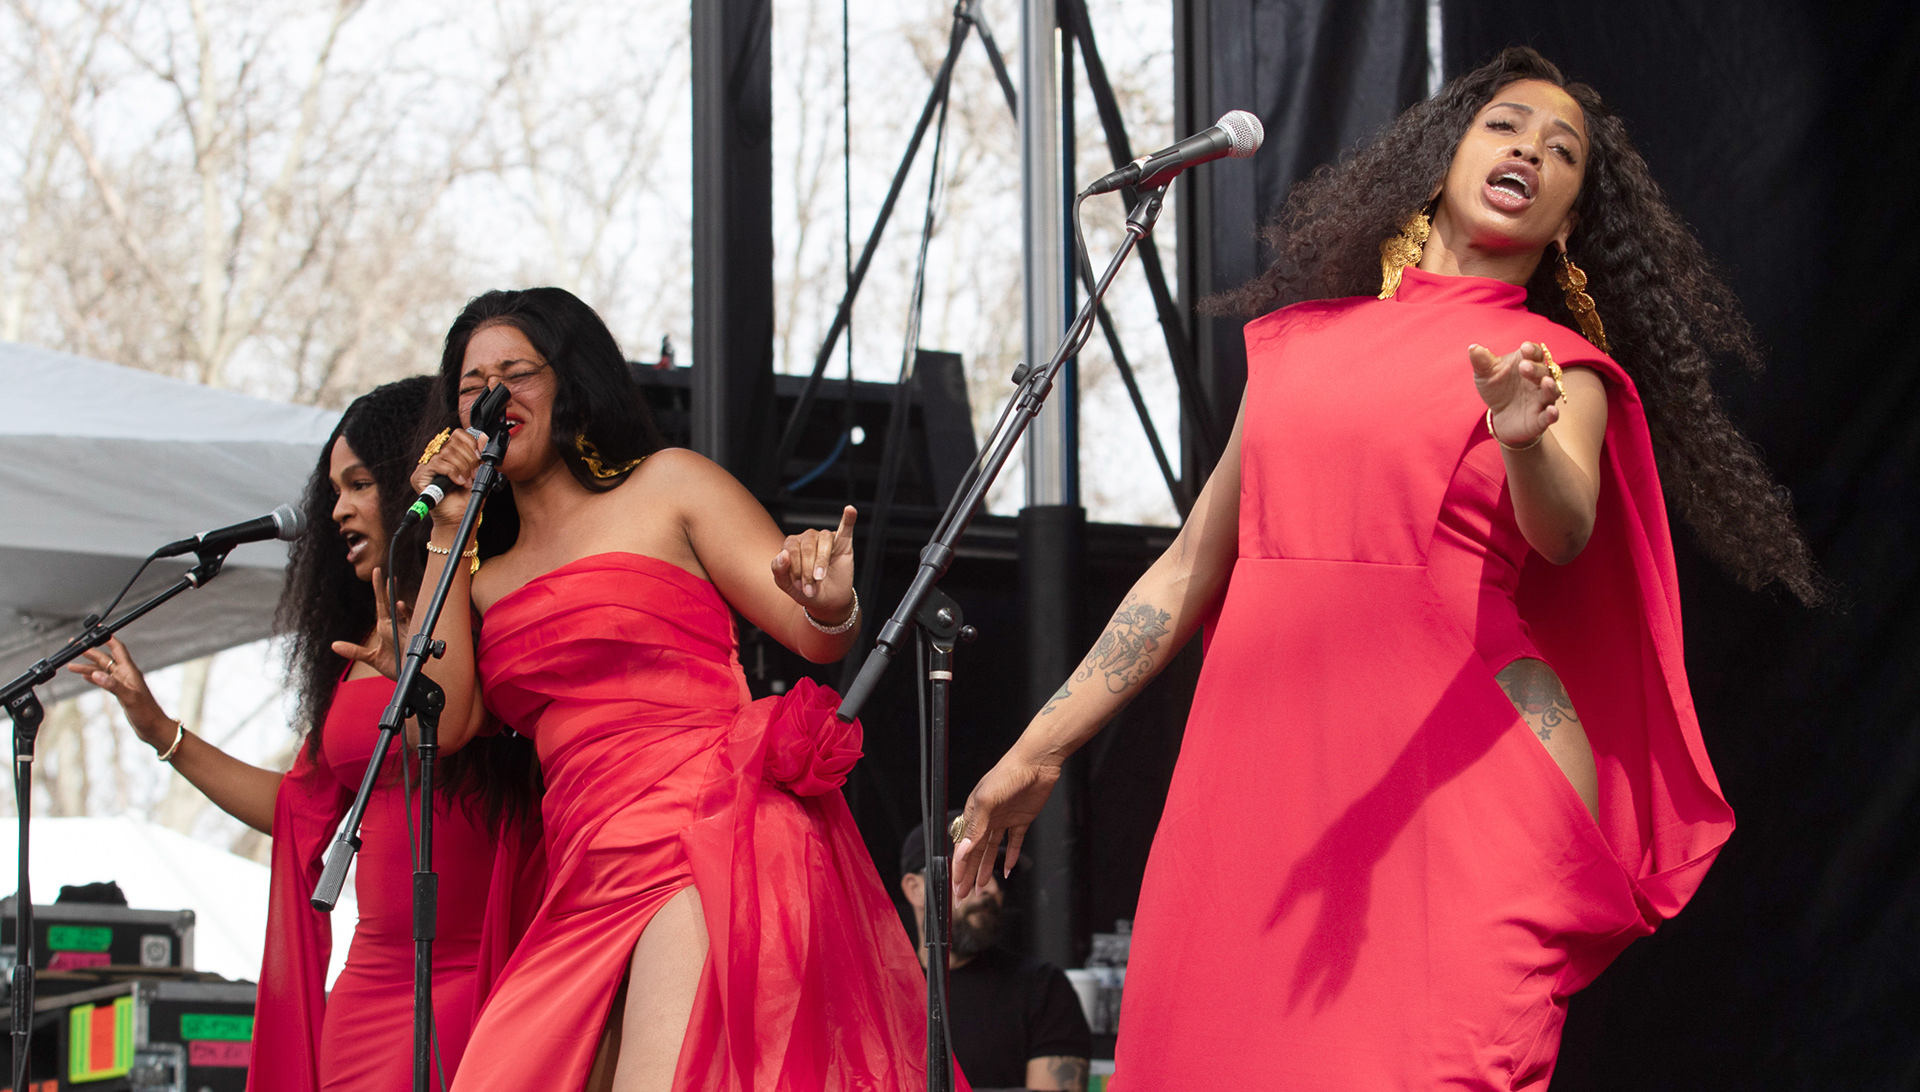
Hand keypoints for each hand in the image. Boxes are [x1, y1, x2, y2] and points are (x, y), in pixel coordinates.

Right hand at [65, 637, 173, 748]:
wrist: (153, 727)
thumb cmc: (147, 713)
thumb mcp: (129, 698)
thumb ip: (112, 685)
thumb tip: (95, 674)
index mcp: (129, 671)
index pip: (117, 648)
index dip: (107, 638)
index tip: (96, 629)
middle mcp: (126, 675)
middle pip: (105, 658)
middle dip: (90, 651)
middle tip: (74, 646)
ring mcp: (123, 683)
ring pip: (102, 670)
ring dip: (87, 667)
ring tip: (71, 665)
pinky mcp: (120, 693)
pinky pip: (104, 681)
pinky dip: (93, 677)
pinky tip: (84, 676)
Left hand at [329, 567, 409, 679]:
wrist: (409, 678)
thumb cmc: (394, 666)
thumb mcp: (371, 658)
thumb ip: (354, 651)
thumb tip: (334, 646)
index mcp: (386, 626)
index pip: (382, 603)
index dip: (379, 587)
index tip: (376, 572)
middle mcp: (396, 624)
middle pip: (390, 601)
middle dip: (386, 587)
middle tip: (381, 571)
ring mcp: (405, 628)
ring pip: (400, 608)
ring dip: (395, 595)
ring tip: (391, 583)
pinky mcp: (412, 636)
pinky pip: (411, 621)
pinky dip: (405, 613)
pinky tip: (399, 605)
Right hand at [412, 426, 483, 527]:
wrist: (459, 517)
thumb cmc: (467, 497)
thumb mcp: (479, 474)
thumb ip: (480, 456)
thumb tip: (483, 437)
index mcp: (450, 453)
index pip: (458, 435)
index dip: (471, 443)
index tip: (480, 457)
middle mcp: (436, 457)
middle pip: (453, 442)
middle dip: (469, 459)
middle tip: (474, 475)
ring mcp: (426, 466)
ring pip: (446, 452)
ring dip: (462, 468)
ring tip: (467, 481)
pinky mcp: (419, 476)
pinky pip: (437, 464)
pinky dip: (452, 472)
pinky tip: (459, 482)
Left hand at [771, 505, 857, 621]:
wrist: (827, 601)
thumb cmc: (804, 590)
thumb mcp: (786, 585)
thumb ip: (778, 570)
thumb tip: (782, 554)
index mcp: (791, 545)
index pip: (791, 550)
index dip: (794, 569)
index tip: (799, 587)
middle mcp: (807, 537)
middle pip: (807, 547)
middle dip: (807, 571)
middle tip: (810, 589)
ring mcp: (825, 539)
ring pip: (824, 540)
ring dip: (822, 561)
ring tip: (821, 578)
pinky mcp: (843, 542)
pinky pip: (845, 527)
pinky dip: (848, 519)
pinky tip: (850, 510)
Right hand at [950, 746, 1062, 896]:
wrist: (1038, 761)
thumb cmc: (1009, 774)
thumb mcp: (988, 801)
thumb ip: (976, 828)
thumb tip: (962, 851)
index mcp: (974, 812)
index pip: (963, 846)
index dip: (959, 868)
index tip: (956, 887)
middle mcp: (987, 818)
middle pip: (976, 852)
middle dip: (969, 874)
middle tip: (964, 896)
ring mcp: (1004, 819)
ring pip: (992, 851)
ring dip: (986, 869)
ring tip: (981, 888)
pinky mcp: (1022, 820)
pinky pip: (1014, 843)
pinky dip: (1010, 857)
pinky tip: (1006, 871)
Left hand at [1471, 341, 1562, 447]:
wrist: (1499, 417)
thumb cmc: (1497, 389)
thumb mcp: (1485, 375)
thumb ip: (1482, 362)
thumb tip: (1473, 348)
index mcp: (1529, 363)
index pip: (1535, 353)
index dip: (1532, 350)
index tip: (1524, 348)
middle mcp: (1539, 380)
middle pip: (1543, 371)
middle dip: (1535, 369)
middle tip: (1524, 366)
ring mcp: (1542, 399)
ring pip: (1551, 391)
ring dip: (1550, 387)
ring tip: (1546, 382)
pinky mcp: (1541, 418)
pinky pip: (1550, 416)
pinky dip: (1553, 413)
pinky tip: (1552, 411)